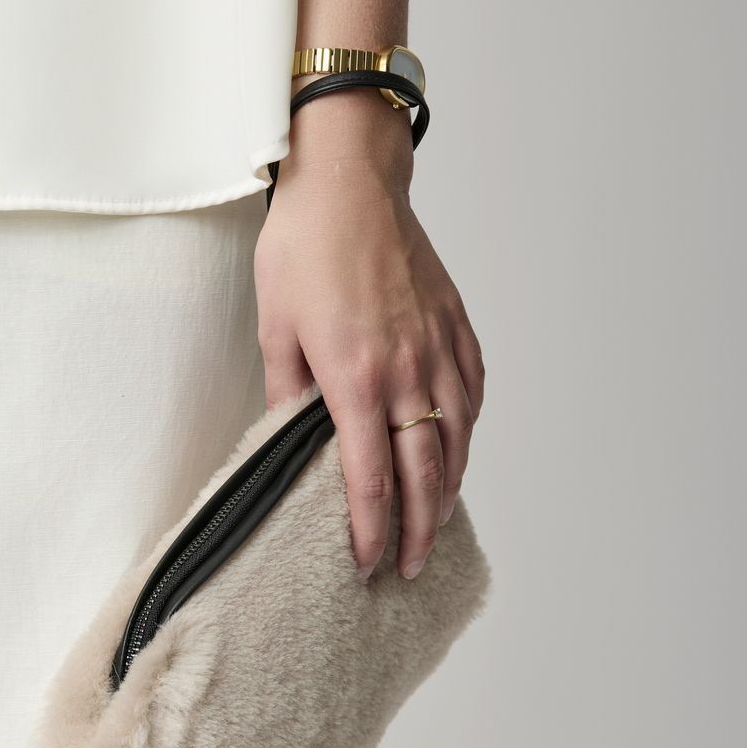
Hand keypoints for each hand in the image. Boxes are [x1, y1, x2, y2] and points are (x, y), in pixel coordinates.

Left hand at [253, 88, 484, 580]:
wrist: (351, 181)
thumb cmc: (305, 246)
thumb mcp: (274, 327)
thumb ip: (288, 394)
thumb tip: (293, 439)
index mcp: (356, 379)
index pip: (369, 480)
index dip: (371, 531)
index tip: (368, 564)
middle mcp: (407, 372)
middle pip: (425, 475)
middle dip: (419, 531)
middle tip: (412, 567)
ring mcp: (439, 349)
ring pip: (457, 441)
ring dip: (449, 492)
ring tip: (436, 524)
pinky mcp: (457, 328)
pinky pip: (472, 396)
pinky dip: (466, 434)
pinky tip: (456, 451)